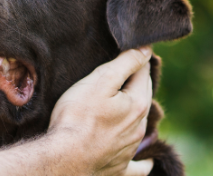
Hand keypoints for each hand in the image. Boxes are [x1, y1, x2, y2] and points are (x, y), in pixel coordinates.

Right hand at [47, 47, 153, 175]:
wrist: (65, 158)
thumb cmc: (77, 117)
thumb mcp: (100, 81)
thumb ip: (125, 64)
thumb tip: (146, 50)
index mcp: (137, 105)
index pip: (143, 74)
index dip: (138, 59)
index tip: (134, 48)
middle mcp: (139, 128)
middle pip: (143, 98)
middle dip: (138, 83)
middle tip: (129, 71)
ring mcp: (130, 150)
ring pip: (140, 125)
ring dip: (136, 112)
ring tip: (128, 103)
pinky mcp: (120, 169)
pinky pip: (139, 166)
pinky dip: (143, 161)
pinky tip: (145, 160)